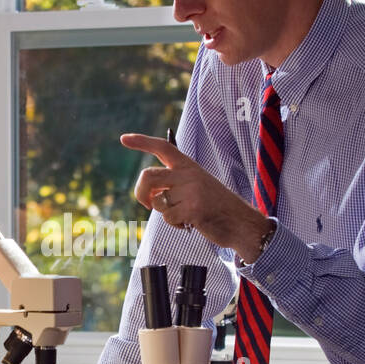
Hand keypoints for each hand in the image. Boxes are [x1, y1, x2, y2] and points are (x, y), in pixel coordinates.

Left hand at [121, 133, 270, 260]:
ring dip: (165, 213)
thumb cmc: (215, 207)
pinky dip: (175, 224)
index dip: (142, 142)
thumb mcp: (196, 186)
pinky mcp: (194, 208)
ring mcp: (192, 191)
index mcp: (189, 166)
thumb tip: (146, 192)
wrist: (240, 222)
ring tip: (183, 215)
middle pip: (148, 176)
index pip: (163, 148)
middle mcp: (189, 174)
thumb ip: (174, 183)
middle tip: (146, 204)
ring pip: (157, 201)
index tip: (124, 138)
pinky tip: (190, 223)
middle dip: (140, 192)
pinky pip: (168, 217)